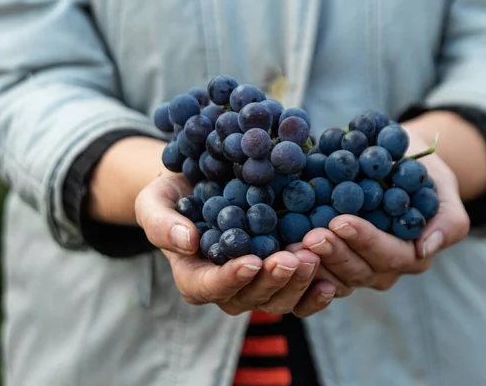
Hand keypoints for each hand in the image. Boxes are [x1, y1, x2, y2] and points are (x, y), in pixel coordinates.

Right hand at [135, 172, 335, 316]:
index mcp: (195, 278)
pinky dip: (316, 290)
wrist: (204, 185)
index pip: (210, 287)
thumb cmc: (174, 196)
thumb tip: (185, 242)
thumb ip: (161, 223)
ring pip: (280, 299)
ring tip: (314, 256)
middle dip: (274, 280)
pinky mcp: (282, 273)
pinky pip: (301, 294)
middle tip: (294, 258)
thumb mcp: (154, 202)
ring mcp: (259, 283)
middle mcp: (229, 288)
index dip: (230, 278)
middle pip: (252, 297)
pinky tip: (331, 279)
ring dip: (299, 282)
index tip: (250, 260)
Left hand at [289, 116, 474, 294]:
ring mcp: (356, 270)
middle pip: (358, 271)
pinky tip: (281, 248)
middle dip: (334, 253)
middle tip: (311, 235)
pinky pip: (315, 274)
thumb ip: (447, 219)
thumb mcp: (442, 189)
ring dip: (312, 263)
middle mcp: (384, 269)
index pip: (389, 255)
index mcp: (412, 256)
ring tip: (290, 244)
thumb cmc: (422, 175)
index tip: (340, 221)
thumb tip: (428, 247)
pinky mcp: (332, 264)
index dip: (365, 240)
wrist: (396, 166)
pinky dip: (299, 264)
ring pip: (334, 278)